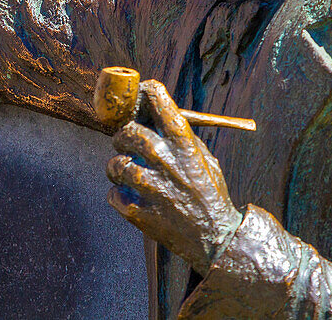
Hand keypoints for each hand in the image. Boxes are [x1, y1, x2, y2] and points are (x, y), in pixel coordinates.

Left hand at [106, 80, 242, 273]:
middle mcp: (168, 163)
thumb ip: (179, 139)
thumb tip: (151, 115)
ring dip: (116, 168)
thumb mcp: (203, 159)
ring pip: (116, 165)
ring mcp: (154, 189)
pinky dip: (118, 196)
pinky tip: (130, 197)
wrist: (217, 239)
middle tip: (124, 143)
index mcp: (185, 146)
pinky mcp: (141, 214)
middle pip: (129, 132)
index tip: (139, 94)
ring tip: (124, 173)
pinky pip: (114, 195)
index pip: (160, 103)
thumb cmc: (209, 194)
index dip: (146, 93)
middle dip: (122, 136)